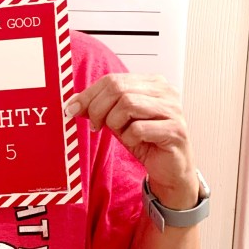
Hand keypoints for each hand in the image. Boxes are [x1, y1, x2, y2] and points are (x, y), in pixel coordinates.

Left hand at [64, 74, 198, 208]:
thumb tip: (72, 104)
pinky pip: (139, 128)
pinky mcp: (175, 130)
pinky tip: (135, 142)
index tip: (72, 109)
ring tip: (118, 133)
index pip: (112, 79)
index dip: (88, 95)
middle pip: (118, 89)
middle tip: (95, 125)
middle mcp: (165, 91)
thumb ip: (99, 107)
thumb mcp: (117, 120)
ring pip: (128, 104)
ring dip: (114, 122)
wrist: (170, 169)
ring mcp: (173, 109)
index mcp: (151, 83)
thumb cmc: (145, 141)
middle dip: (98, 108)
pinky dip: (129, 137)